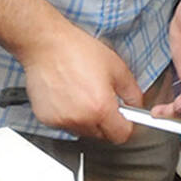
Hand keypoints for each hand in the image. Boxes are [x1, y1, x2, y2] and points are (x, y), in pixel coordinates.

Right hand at [18, 24, 143, 142]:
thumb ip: (131, 91)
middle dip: (104, 121)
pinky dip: (67, 115)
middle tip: (99, 99)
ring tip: (80, 94)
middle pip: (101, 135)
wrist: (45, 45)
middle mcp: (80, 118)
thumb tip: (135, 104)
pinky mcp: (46, 119)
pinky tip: (66, 96)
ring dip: (85, 119)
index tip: (122, 119)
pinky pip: (63, 124)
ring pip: (81, 130)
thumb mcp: (115, 66)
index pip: (120, 135)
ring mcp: (61, 120)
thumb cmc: (76, 51)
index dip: (125, 125)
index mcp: (100, 108)